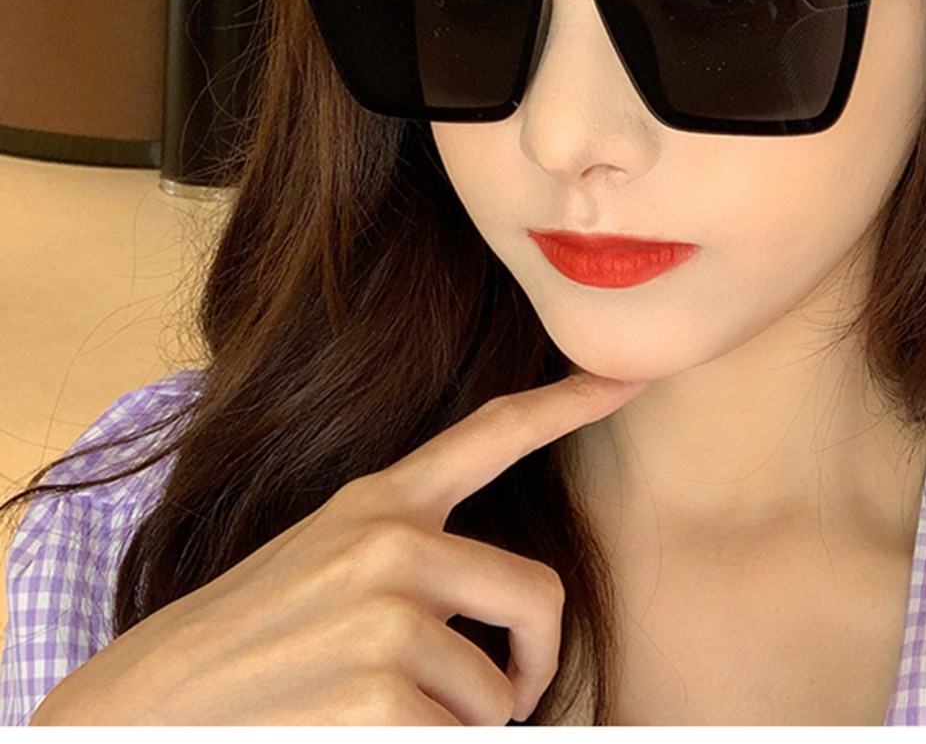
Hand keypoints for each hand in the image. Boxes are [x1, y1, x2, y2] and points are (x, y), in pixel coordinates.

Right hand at [28, 373, 643, 725]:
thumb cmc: (247, 645)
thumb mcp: (326, 566)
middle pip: (540, 593)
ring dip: (463, 726)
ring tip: (386, 718)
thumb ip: (412, 560)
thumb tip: (509, 612)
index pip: (493, 433)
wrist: (141, 713)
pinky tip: (363, 736)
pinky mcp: (381, 690)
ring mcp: (386, 613)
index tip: (630, 373)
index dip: (569, 401)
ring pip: (499, 691)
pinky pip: (462, 738)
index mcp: (379, 501)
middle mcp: (390, 541)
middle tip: (500, 698)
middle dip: (533, 663)